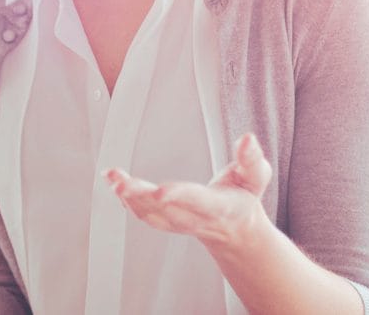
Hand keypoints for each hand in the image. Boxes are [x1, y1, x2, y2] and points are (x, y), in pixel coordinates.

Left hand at [105, 133, 272, 251]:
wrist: (235, 229)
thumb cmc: (244, 196)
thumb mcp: (256, 177)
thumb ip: (252, 160)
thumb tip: (248, 138)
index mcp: (219, 207)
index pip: (198, 202)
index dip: (179, 196)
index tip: (161, 191)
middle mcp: (196, 219)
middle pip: (166, 211)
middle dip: (141, 196)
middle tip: (120, 181)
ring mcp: (178, 224)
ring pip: (150, 215)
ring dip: (128, 197)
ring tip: (112, 177)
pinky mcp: (165, 222)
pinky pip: (143, 215)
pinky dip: (126, 201)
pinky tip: (114, 183)